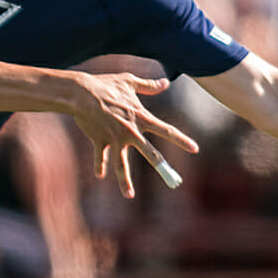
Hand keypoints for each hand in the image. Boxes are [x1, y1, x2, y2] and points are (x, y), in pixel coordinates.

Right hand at [68, 72, 198, 198]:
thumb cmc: (105, 84)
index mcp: (141, 117)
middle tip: (174, 181)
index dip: (181, 140)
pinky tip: (100, 175)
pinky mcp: (99, 141)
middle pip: (150, 153)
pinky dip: (99, 165)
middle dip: (162, 167)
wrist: (81, 93)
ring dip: (125, 180)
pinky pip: (100, 157)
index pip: (166, 130)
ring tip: (129, 195)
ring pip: (121, 164)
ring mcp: (114, 138)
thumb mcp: (129, 81)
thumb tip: (165, 82)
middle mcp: (131, 132)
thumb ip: (148, 85)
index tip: (195, 149)